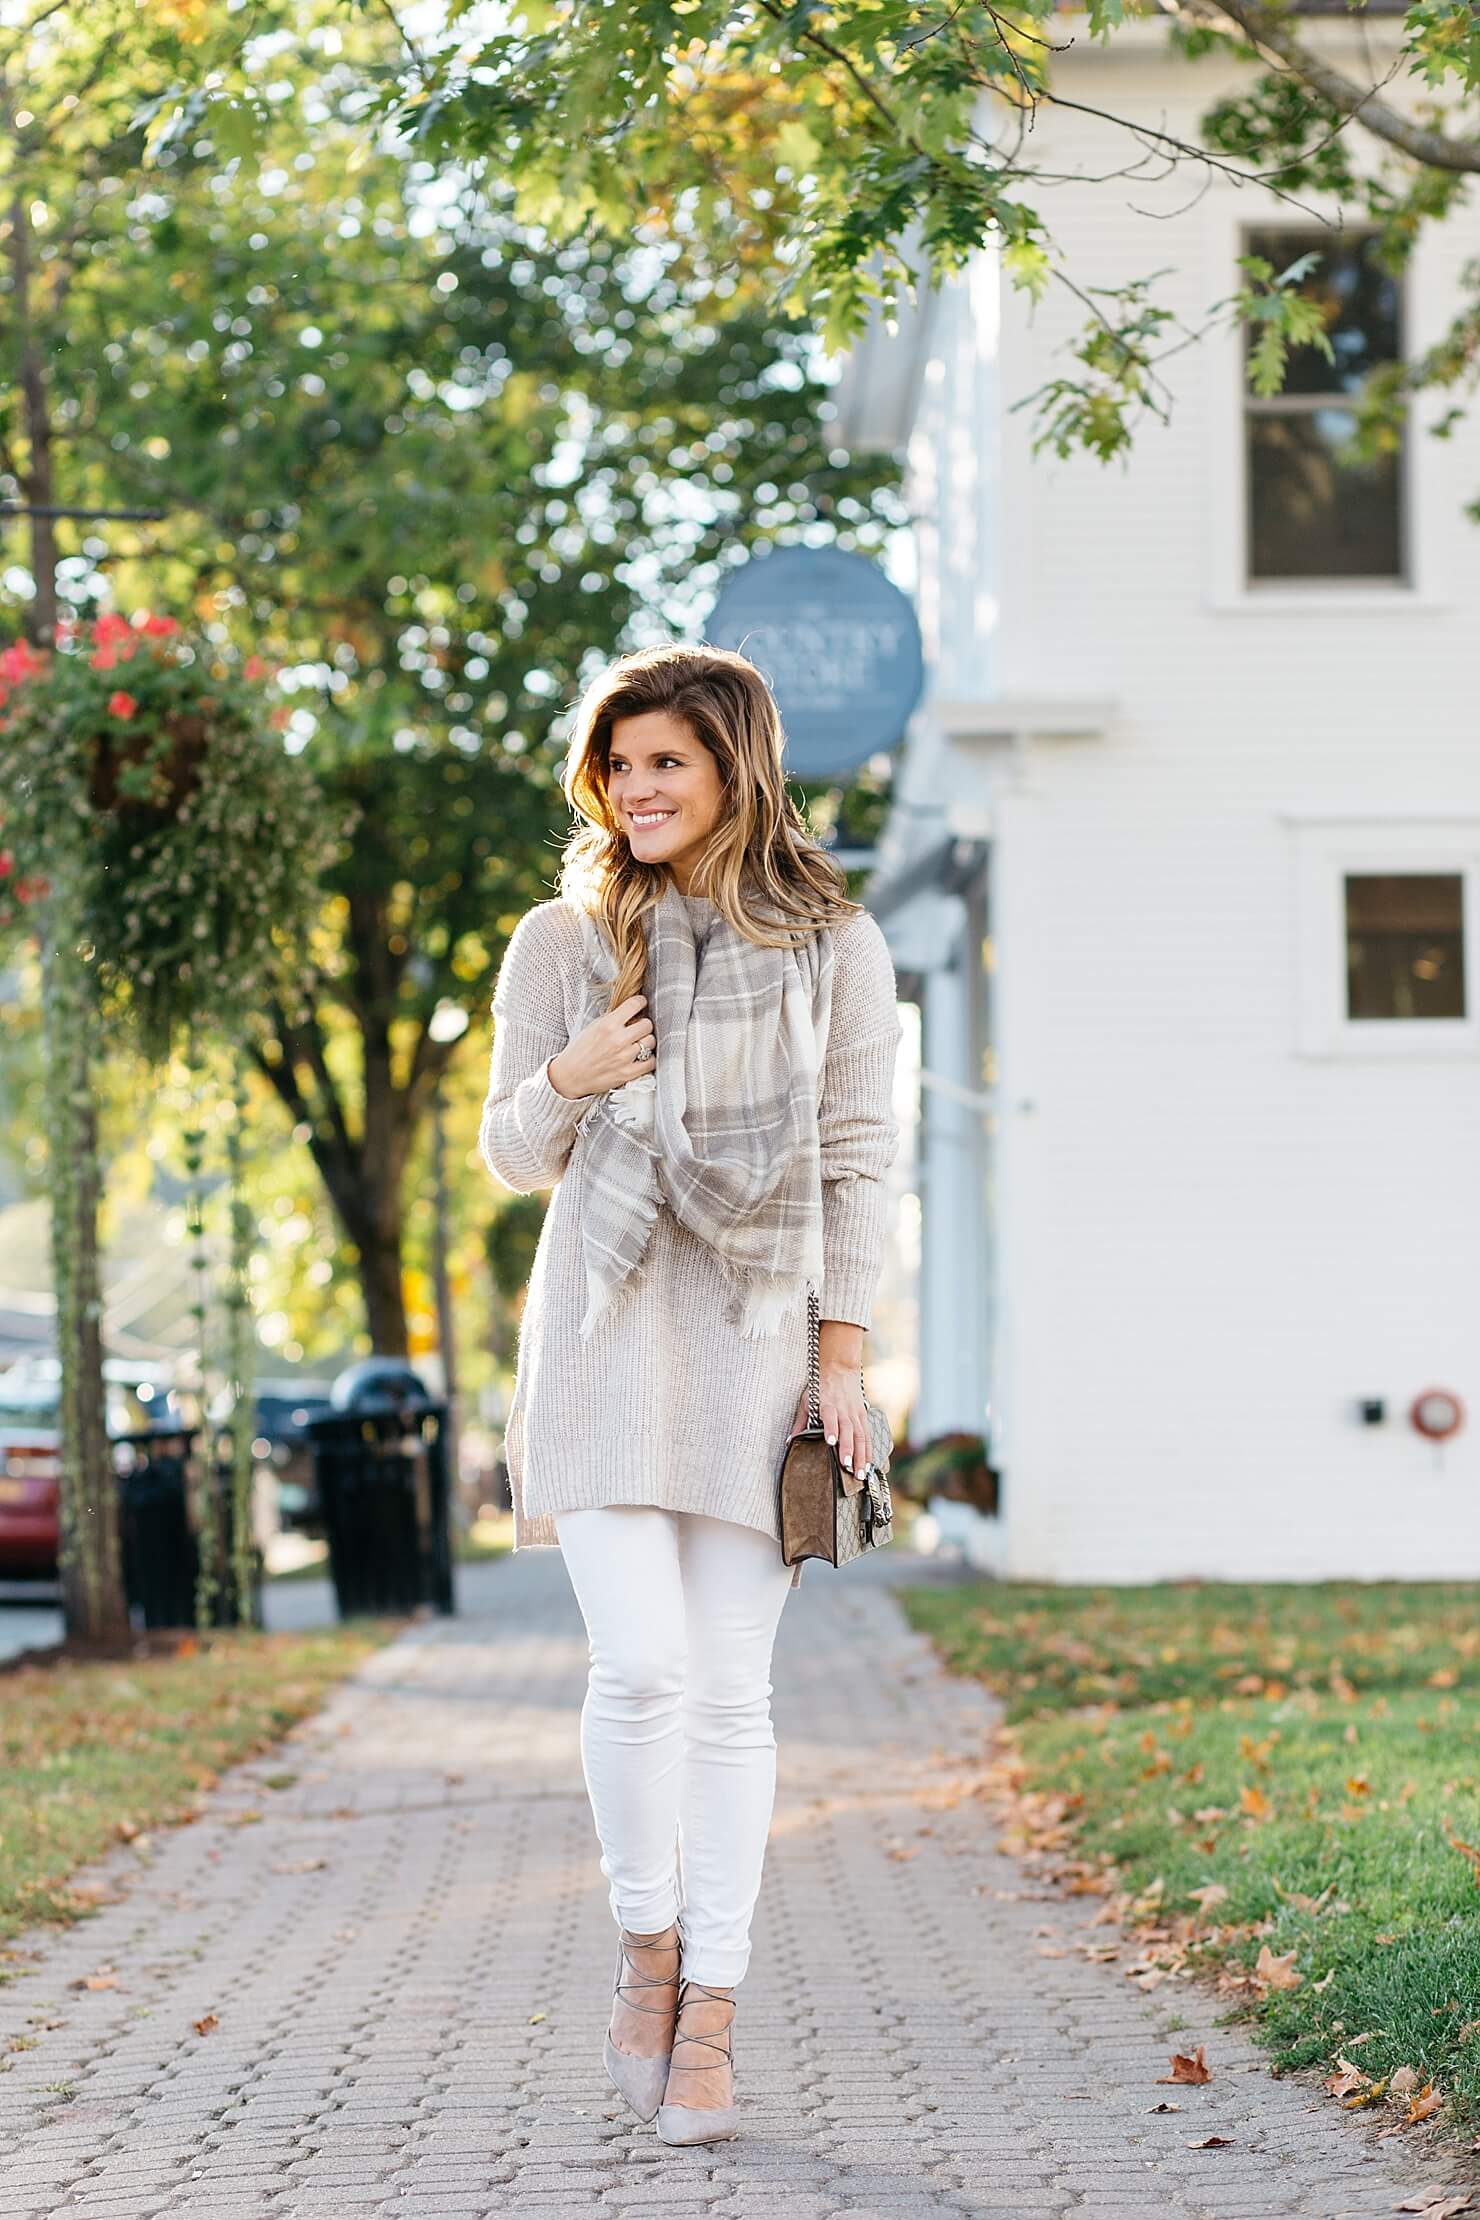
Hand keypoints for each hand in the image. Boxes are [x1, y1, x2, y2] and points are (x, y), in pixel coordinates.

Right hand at [547, 994, 654, 1098]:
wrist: (570, 1076)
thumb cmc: (579, 1051)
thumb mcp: (593, 1026)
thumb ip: (612, 1019)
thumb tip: (631, 1011)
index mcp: (608, 1025)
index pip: (635, 1005)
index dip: (640, 1002)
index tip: (641, 1004)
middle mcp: (618, 1039)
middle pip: (647, 1024)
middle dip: (643, 1024)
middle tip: (638, 1027)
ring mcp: (625, 1057)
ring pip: (651, 1041)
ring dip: (646, 1041)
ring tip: (638, 1043)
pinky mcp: (628, 1073)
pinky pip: (650, 1061)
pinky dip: (648, 1059)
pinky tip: (641, 1057)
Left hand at [789, 1347, 869, 1478]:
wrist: (840, 1367)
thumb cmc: (820, 1385)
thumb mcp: (806, 1400)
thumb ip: (800, 1422)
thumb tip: (790, 1441)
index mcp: (828, 1404)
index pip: (830, 1417)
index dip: (831, 1429)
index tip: (831, 1442)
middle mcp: (844, 1409)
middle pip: (848, 1431)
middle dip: (849, 1450)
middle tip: (847, 1467)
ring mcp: (856, 1413)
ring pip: (861, 1436)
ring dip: (861, 1455)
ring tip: (860, 1473)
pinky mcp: (863, 1415)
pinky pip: (868, 1435)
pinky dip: (869, 1450)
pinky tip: (869, 1464)